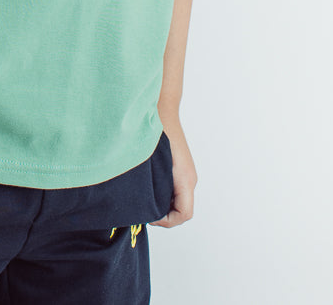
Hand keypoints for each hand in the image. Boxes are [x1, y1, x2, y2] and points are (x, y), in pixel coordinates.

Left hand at [149, 113, 197, 227]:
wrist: (162, 109)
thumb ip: (153, 186)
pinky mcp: (180, 167)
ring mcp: (186, 172)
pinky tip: (147, 187)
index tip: (148, 216)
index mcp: (186, 179)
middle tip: (143, 209)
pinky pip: (175, 188)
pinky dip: (163, 194)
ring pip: (178, 199)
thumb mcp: (154, 164)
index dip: (166, 221)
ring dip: (163, 204)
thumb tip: (145, 207)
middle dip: (163, 215)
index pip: (184, 214)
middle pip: (181, 210)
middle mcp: (189, 178)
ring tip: (143, 199)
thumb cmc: (157, 133)